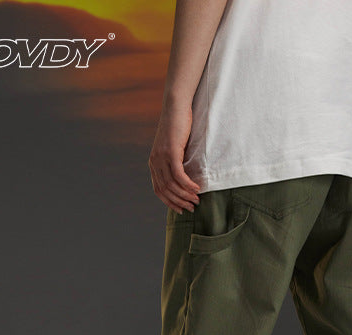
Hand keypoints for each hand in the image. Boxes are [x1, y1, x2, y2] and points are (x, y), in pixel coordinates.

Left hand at [148, 95, 200, 213]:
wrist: (176, 107)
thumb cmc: (178, 127)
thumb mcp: (175, 148)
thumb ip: (175, 162)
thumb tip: (185, 178)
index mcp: (154, 163)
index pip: (158, 190)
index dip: (170, 202)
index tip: (181, 209)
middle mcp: (155, 162)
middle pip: (166, 190)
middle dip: (180, 202)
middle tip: (193, 207)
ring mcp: (162, 157)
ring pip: (173, 185)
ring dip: (186, 195)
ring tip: (197, 199)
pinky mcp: (171, 152)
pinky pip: (179, 175)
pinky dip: (188, 184)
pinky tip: (196, 188)